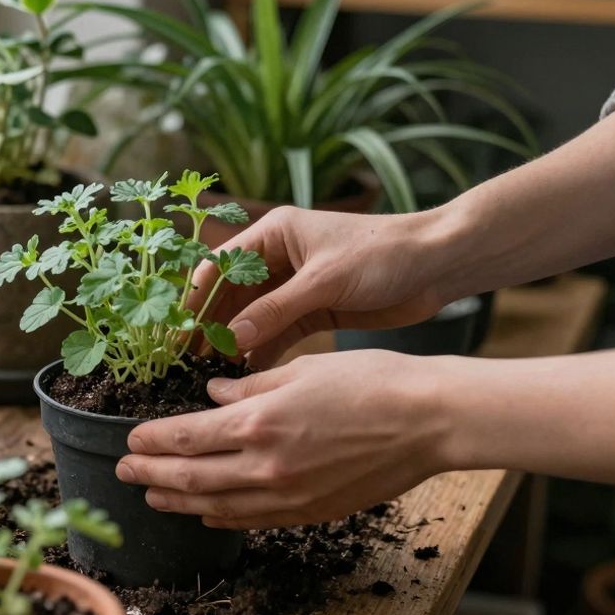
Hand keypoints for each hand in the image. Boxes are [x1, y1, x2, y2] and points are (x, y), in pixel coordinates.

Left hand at [115, 350, 455, 528]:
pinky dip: (221, 516)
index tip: (130, 439)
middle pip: (190, 477)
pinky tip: (205, 512)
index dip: (151, 440)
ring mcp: (288, 495)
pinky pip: (253, 519)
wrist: (427, 420)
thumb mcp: (301, 369)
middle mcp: (266, 465)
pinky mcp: (311, 511)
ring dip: (178, 501)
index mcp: (259, 422)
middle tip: (123, 473)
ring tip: (153, 495)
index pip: (185, 437)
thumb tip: (213, 394)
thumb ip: (251, 384)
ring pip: (216, 505)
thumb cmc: (371, 382)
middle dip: (150, 475)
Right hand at [190, 205, 456, 364]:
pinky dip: (260, 354)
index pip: (218, 266)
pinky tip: (245, 379)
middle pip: (228, 296)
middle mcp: (276, 259)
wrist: (438, 264)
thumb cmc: (383, 254)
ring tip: (209, 378)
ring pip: (249, 319)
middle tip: (185, 364)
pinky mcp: (313, 311)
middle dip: (208, 328)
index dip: (194, 300)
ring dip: (232, 345)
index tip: (176, 334)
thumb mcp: (325, 280)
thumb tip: (231, 340)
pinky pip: (275, 335)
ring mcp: (294, 287)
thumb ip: (277, 310)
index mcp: (273, 235)